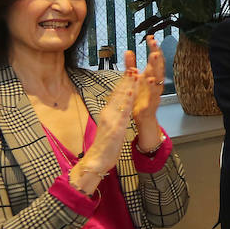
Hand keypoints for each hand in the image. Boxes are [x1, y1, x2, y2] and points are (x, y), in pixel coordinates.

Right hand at [71, 74, 134, 192]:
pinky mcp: (115, 129)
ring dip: (128, 86)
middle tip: (133, 66)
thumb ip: (113, 117)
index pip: (116, 95)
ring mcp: (111, 121)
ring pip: (120, 100)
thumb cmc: (105, 146)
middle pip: (118, 94)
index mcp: (108, 114)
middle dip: (126, 80)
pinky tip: (131, 93)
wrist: (95, 162)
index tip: (130, 71)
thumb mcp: (111, 128)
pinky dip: (127, 102)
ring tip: (134, 73)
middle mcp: (108, 114)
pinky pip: (122, 113)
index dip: (123, 83)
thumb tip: (117, 107)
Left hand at [128, 39, 164, 139]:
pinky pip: (153, 92)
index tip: (150, 37)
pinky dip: (152, 86)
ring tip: (154, 55)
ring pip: (158, 77)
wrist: (144, 117)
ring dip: (157, 66)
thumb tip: (128, 51)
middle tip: (154, 42)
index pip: (153, 59)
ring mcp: (155, 91)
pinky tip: (151, 78)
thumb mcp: (135, 79)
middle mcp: (155, 82)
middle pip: (157, 65)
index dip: (153, 48)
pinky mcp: (151, 101)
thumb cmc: (141, 97)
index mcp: (151, 76)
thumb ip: (130, 65)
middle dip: (156, 53)